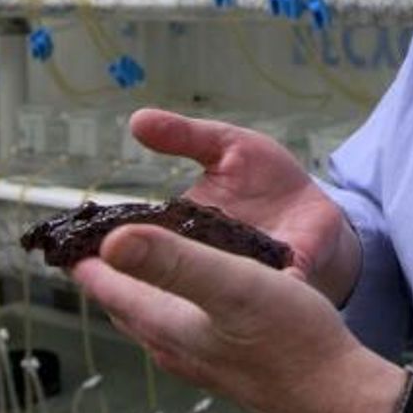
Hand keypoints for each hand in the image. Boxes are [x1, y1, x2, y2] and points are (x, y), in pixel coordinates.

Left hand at [73, 224, 400, 412]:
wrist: (336, 391)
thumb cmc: (290, 341)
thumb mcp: (230, 284)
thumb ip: (172, 261)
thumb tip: (112, 241)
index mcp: (169, 325)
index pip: (110, 288)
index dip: (87, 260)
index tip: (68, 238)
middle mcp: (179, 346)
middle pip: (128, 306)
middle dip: (109, 273)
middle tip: (97, 244)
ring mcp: (204, 358)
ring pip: (157, 318)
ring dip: (143, 288)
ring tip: (142, 262)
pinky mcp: (231, 360)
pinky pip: (188, 325)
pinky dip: (179, 300)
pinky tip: (203, 291)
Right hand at [130, 107, 359, 303]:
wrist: (319, 208)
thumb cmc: (268, 179)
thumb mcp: (227, 145)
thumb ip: (185, 136)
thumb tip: (137, 120)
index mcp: (184, 230)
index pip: (141, 242)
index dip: (116, 248)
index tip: (93, 249)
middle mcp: (208, 261)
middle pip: (171, 276)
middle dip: (152, 276)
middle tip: (134, 272)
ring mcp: (247, 275)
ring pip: (218, 292)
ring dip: (207, 292)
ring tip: (198, 281)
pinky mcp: (288, 278)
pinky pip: (274, 291)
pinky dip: (270, 292)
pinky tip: (270, 290)